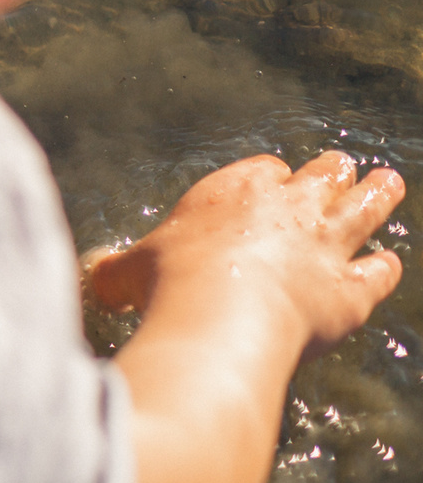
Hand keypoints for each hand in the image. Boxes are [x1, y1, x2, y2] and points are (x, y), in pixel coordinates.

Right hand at [89, 150, 403, 352]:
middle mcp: (288, 208)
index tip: (274, 181)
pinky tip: (389, 262)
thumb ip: (115, 270)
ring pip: (363, 209)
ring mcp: (325, 247)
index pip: (265, 169)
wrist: (221, 317)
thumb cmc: (167, 284)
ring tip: (389, 181)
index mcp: (235, 189)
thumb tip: (93, 279)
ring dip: (378, 195)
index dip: (272, 176)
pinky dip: (385, 265)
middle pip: (321, 177)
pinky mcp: (351, 290)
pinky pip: (380, 271)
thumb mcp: (126, 272)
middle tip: (343, 164)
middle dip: (332, 171)